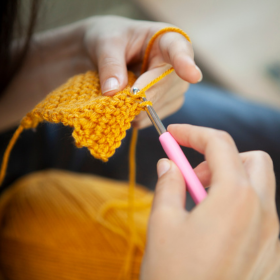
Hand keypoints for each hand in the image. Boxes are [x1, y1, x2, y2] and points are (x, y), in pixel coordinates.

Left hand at [84, 16, 201, 128]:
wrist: (109, 52)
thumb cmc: (111, 40)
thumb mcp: (105, 44)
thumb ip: (110, 64)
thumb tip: (113, 91)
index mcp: (165, 39)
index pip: (178, 49)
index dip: (185, 64)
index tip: (193, 76)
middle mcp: (175, 64)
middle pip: (165, 85)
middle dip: (141, 95)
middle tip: (116, 95)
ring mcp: (175, 86)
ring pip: (159, 104)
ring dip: (136, 107)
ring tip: (119, 95)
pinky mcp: (168, 102)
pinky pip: (154, 117)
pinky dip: (137, 117)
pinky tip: (127, 107)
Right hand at [141, 124, 279, 279]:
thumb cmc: (174, 275)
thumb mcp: (163, 222)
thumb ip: (168, 184)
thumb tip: (169, 164)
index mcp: (235, 198)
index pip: (219, 144)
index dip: (193, 132)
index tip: (173, 134)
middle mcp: (262, 212)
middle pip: (250, 160)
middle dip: (219, 157)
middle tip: (192, 176)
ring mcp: (272, 234)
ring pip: (257, 185)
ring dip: (227, 180)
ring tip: (199, 203)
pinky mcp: (271, 252)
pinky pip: (258, 211)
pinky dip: (236, 203)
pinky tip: (213, 226)